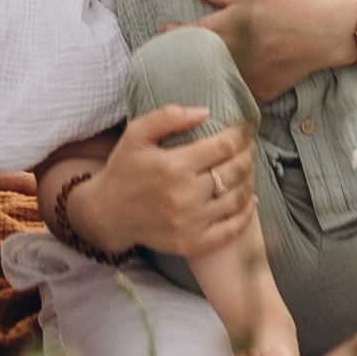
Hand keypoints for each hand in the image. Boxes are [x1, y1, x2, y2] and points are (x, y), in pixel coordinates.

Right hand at [69, 104, 256, 257]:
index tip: (245, 129)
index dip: (241, 135)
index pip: (224, 146)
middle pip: (235, 170)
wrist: (107, 213)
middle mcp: (185, 195)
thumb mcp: (136, 134)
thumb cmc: (124, 169)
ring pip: (238, 198)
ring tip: (248, 169)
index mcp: (173, 165)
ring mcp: (190, 222)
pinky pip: (232, 229)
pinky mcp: (192, 243)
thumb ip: (168, 117)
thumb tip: (205, 112)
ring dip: (250, 180)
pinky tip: (249, 199)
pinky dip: (247, 212)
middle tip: (249, 147)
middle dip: (248, 154)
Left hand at [182, 0, 356, 92]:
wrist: (321, 31)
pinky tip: (216, 96)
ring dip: (200, 80)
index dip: (172, 35)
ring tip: (188, 78)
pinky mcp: (261, 92)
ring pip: (214, 83)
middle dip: (181, 60)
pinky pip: (238, 96)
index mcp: (227, 28)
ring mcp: (246, 76)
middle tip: (170, 60)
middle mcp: (232, 55)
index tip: (162, 34)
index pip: (189, 34)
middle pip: (196, 62)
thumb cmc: (285, 6)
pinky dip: (227, 94)